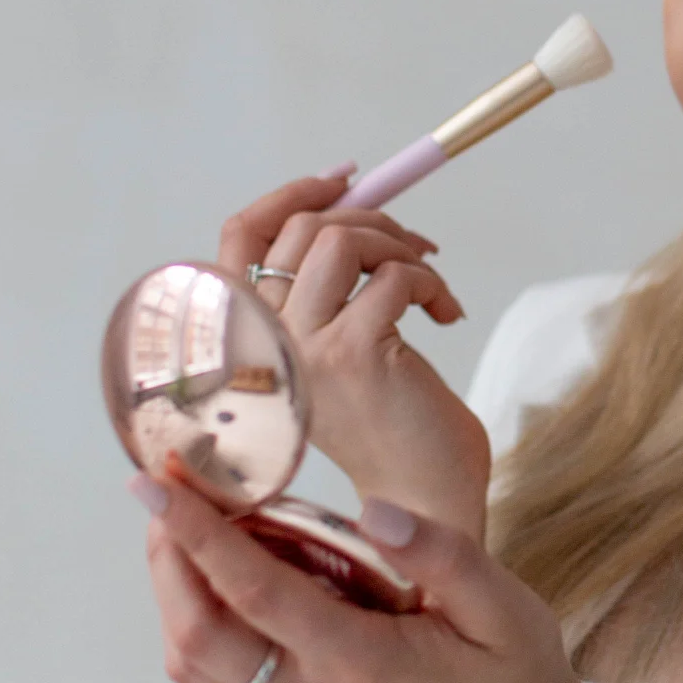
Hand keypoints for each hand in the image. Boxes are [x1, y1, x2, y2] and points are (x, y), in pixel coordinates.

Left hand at [141, 469, 600, 682]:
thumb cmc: (517, 682)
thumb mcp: (503, 606)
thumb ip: (439, 553)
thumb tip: (373, 509)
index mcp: (361, 665)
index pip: (253, 591)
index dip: (196, 532)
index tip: (156, 485)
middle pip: (197, 636)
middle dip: (169, 558)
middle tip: (170, 494)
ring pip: (196, 667)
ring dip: (175, 596)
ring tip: (189, 531)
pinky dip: (198, 628)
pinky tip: (224, 583)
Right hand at [218, 171, 490, 534]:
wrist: (422, 504)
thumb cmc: (390, 424)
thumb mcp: (339, 343)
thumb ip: (326, 286)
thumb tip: (348, 202)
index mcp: (248, 338)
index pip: (237, 237)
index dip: (290, 194)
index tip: (346, 178)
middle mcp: (259, 343)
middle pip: (300, 228)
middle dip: (372, 220)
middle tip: (416, 248)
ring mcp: (300, 348)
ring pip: (342, 239)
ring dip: (401, 248)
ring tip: (429, 285)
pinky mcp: (351, 353)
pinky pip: (394, 276)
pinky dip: (431, 283)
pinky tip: (445, 317)